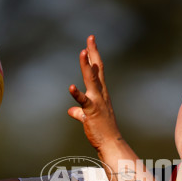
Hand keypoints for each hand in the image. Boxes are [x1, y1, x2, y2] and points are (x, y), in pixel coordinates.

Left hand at [68, 35, 121, 151]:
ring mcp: (97, 102)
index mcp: (101, 93)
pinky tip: (71, 87)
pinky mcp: (92, 111)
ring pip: (92, 80)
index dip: (94, 55)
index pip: (98, 70)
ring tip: (82, 52)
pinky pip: (84, 101)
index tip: (90, 42)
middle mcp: (101, 94)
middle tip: (90, 37)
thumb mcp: (89, 117)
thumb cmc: (102, 130)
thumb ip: (79, 111)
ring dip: (87, 66)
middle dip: (93, 53)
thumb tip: (71, 110)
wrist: (110, 144)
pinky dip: (77, 94)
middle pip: (97, 69)